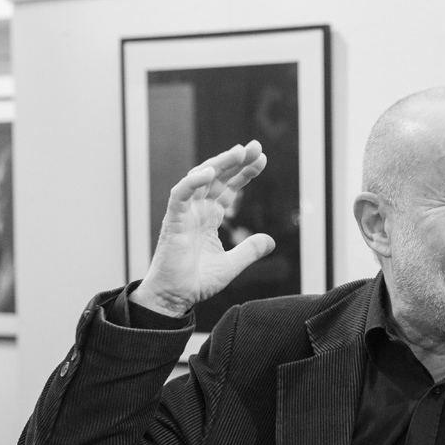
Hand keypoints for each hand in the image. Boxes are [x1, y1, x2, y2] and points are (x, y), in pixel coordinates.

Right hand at [131, 141, 274, 317]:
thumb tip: (271, 241)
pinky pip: (180, 194)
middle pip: (218, 177)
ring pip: (201, 178)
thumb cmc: (197, 281)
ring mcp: (185, 213)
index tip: (262, 159)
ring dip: (219, 163)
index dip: (244, 173)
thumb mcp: (232, 264)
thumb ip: (249, 250)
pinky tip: (209, 172)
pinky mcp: (173, 220)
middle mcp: (198, 210)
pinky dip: (193, 182)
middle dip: (237, 161)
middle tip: (256, 146)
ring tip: (239, 152)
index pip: (229, 187)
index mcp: (210, 217)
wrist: (175, 297)